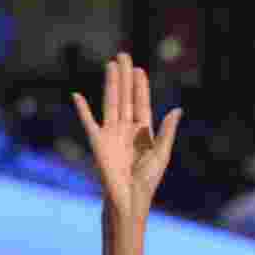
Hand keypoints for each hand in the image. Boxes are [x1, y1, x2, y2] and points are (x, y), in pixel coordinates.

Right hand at [72, 53, 181, 219]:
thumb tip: (177, 109)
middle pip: (125, 97)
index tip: (139, 69)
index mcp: (143, 132)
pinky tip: (76, 95)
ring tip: (111, 65)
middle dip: (125, 77)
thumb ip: (167, 131)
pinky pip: (88, 122)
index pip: (141, 103)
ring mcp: (111, 134)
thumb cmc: (147, 181)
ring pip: (111, 103)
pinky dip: (82, 109)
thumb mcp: (161, 153)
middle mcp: (126, 129)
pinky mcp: (98, 142)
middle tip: (124, 55)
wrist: (130, 199)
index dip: (140, 87)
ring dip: (111, 84)